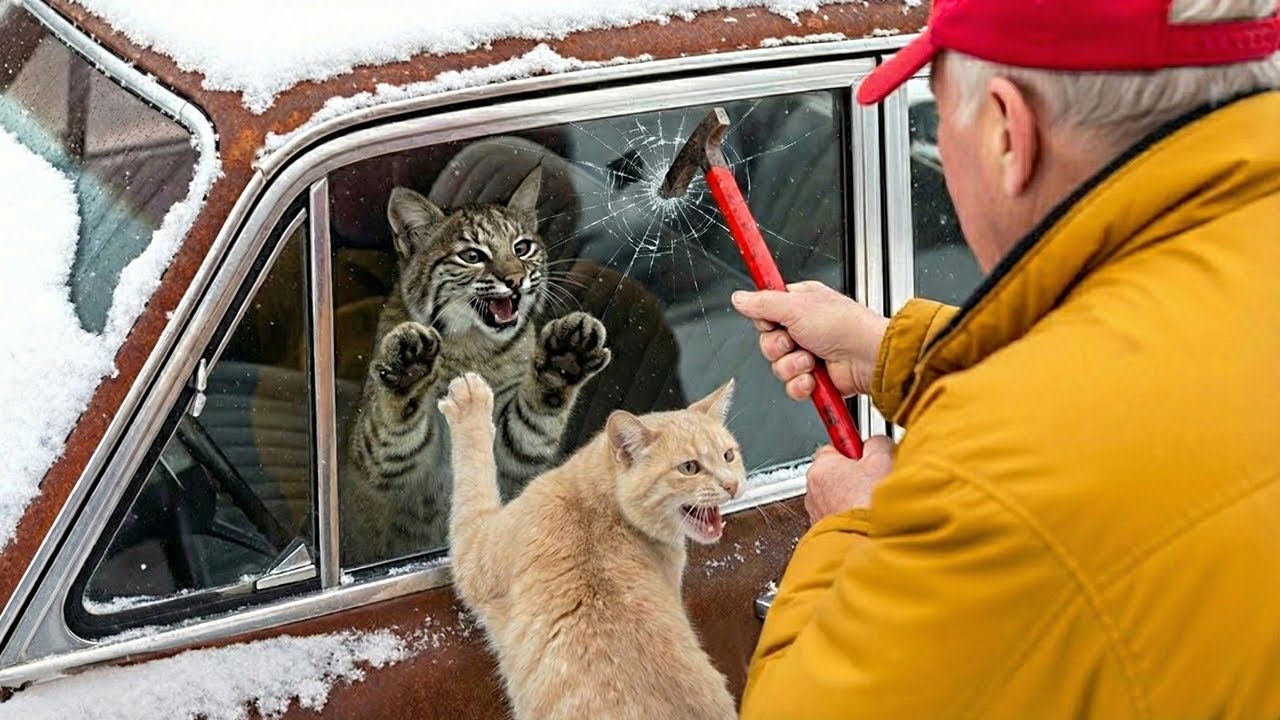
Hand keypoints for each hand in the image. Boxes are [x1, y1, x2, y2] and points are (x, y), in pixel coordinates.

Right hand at [731, 281, 888, 400]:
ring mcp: (809, 354)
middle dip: (778, 347)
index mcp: (800, 304)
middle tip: (795, 341)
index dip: (765, 321)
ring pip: (777, 366)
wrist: (868, 357)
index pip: (765, 312)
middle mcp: (803, 328)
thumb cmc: (844, 325)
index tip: (772, 322)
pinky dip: (801, 385)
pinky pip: (791, 386)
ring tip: (811, 359)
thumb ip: (762, 303)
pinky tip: (814, 378)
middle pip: (768, 342)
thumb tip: (739, 297)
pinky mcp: (814, 378)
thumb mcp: (796, 306)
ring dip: (792, 366)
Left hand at [804, 436, 893, 523]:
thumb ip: (876, 443)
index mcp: (821, 467)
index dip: (853, 449)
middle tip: (875, 479)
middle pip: (837, 473)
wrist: (865, 543)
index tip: (863, 451)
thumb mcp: (882, 459)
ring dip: (854, 497)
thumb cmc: (868, 505)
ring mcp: (818, 513)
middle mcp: (813, 490)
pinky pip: (841, 515)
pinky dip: (853, 515)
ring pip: (839, 496)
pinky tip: (868, 517)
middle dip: (856, 475)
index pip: (833, 447)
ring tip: (873, 501)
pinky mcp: (827, 530)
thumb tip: (876, 442)